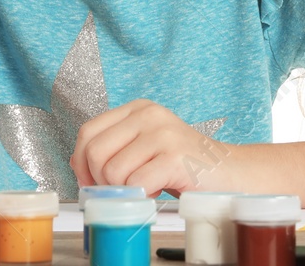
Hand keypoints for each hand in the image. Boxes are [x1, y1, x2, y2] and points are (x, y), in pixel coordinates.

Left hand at [70, 99, 236, 196]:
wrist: (228, 172)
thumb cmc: (183, 164)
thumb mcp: (144, 147)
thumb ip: (113, 148)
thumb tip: (76, 160)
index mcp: (138, 109)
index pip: (88, 131)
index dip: (81, 162)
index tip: (92, 181)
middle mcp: (149, 114)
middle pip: (95, 151)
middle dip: (100, 180)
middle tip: (120, 189)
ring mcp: (163, 133)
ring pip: (113, 171)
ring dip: (124, 190)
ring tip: (144, 186)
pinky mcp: (175, 156)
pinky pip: (137, 183)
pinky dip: (142, 195)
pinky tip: (157, 190)